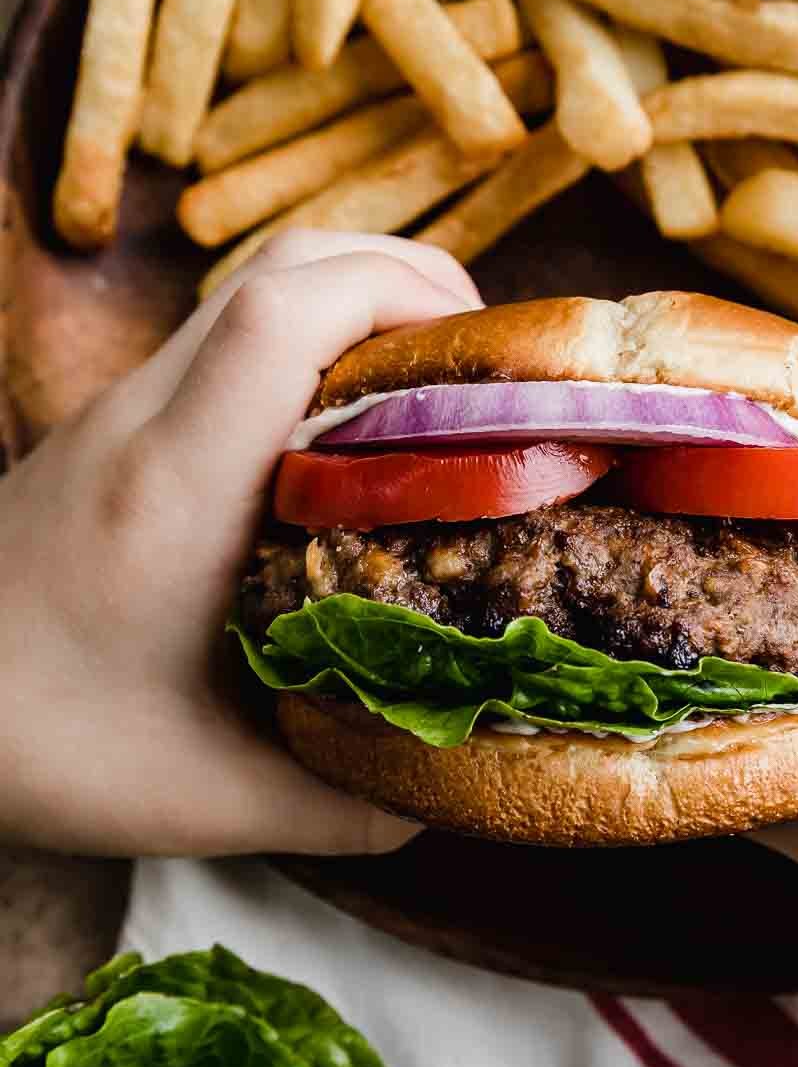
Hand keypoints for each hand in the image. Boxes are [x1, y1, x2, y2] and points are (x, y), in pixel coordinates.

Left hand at [0, 231, 479, 858]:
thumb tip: (445, 791)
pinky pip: (230, 336)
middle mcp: (146, 419)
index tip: (484, 351)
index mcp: (175, 484)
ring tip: (431, 387)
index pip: (282, 313)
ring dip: (358, 304)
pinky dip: (310, 344)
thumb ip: (340, 800)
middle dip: (405, 280)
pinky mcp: (116, 426)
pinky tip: (345, 435)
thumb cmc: (33, 744)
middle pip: (285, 266)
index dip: (399, 292)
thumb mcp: (204, 799)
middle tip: (480, 365)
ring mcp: (124, 411)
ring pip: (255, 286)